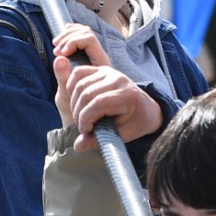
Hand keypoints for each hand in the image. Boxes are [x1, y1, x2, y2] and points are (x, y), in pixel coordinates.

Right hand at [51, 26, 160, 142]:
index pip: (98, 103)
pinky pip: (78, 73)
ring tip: (80, 116)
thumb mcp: (119, 135)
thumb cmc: (132, 123)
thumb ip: (98, 140)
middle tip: (83, 126)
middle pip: (86, 94)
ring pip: (79, 85)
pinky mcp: (100, 69)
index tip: (86, 131)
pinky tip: (76, 101)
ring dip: (74, 104)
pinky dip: (71, 87)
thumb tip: (78, 146)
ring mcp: (108, 72)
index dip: (86, 119)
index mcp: (127, 95)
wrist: (144, 108)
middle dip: (78, 114)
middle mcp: (118, 79)